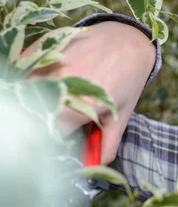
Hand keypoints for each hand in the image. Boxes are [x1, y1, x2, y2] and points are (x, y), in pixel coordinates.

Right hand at [28, 21, 155, 163]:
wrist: (128, 39)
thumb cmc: (127, 80)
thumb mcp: (121, 116)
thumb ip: (107, 145)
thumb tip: (95, 167)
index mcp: (79, 106)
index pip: (48, 136)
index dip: (50, 144)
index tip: (58, 144)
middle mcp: (58, 85)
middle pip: (31, 115)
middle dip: (38, 125)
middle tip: (54, 124)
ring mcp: (46, 65)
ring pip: (22, 93)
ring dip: (31, 102)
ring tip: (52, 104)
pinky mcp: (39, 50)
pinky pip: (20, 71)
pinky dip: (25, 82)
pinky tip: (42, 85)